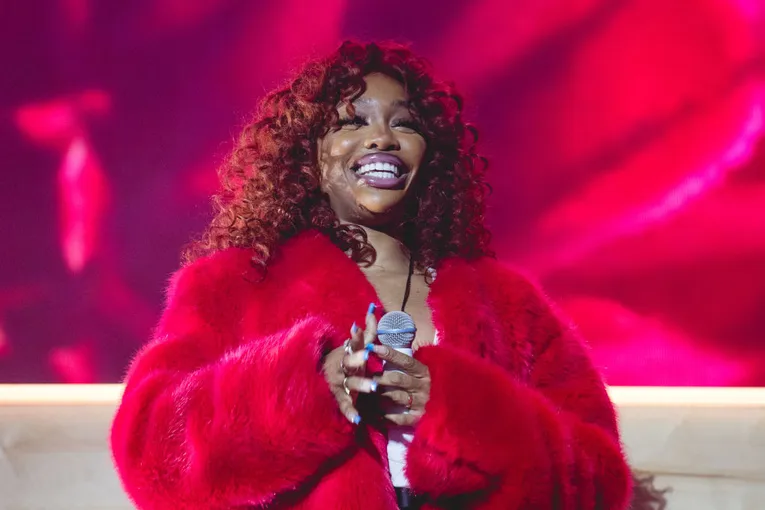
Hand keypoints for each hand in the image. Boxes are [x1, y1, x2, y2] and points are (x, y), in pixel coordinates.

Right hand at [322, 304, 378, 423]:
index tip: (362, 340)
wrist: (323, 373)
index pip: (351, 345)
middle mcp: (342, 366)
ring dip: (361, 385)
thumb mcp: (355, 344)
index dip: (356, 342)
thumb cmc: (346, 357)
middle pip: (350, 363)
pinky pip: (344, 405)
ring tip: (373, 388)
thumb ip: (367, 330)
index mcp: (347, 352)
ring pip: (350, 384)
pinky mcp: (339, 396)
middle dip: (359, 361)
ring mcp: (340, 382)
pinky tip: (358, 420)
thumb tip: (373, 310)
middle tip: (370, 361)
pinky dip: (350, 412)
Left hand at [372, 345, 430, 425]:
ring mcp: (420, 402)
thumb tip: (380, 345)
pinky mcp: (417, 419)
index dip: (389, 354)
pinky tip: (376, 414)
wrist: (438, 408)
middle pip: (397, 379)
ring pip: (395, 397)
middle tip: (365, 378)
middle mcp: (422, 386)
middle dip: (379, 378)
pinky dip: (386, 416)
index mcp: (422, 372)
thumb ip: (399, 361)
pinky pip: (398, 418)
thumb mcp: (413, 372)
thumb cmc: (418, 385)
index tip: (373, 348)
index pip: (405, 361)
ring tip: (367, 395)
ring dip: (379, 396)